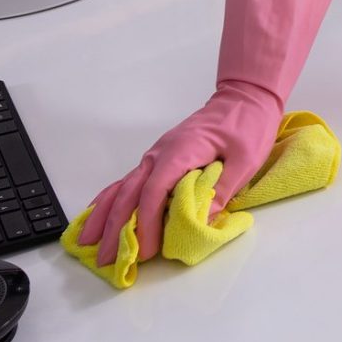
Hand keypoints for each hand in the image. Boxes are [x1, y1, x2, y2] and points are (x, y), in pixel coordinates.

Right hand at [71, 0, 331, 265]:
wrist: (250, 84)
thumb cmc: (252, 119)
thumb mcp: (249, 154)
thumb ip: (226, 185)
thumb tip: (206, 216)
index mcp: (189, 148)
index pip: (161, 188)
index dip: (150, 219)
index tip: (143, 247)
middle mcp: (168, 150)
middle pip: (133, 191)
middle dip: (117, 224)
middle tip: (104, 257)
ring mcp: (161, 150)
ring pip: (125, 186)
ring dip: (106, 215)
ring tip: (89, 244)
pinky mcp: (162, 153)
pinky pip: (129, 179)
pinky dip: (110, 199)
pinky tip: (97, 217)